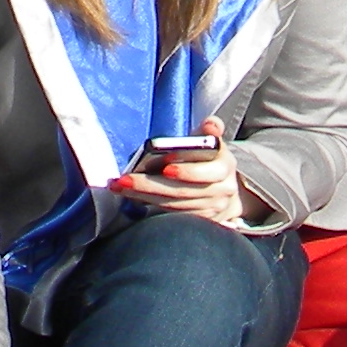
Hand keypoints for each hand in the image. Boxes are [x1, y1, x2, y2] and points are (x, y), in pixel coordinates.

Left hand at [116, 114, 246, 226]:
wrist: (227, 190)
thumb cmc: (212, 160)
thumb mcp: (214, 142)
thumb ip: (210, 130)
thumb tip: (211, 124)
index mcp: (225, 168)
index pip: (207, 172)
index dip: (187, 172)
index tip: (165, 168)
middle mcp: (220, 192)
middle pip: (182, 192)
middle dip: (150, 186)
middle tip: (125, 180)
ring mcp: (209, 210)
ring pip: (173, 205)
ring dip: (143, 197)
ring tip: (120, 186)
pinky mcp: (196, 221)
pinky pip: (170, 214)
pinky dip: (149, 205)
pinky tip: (131, 197)